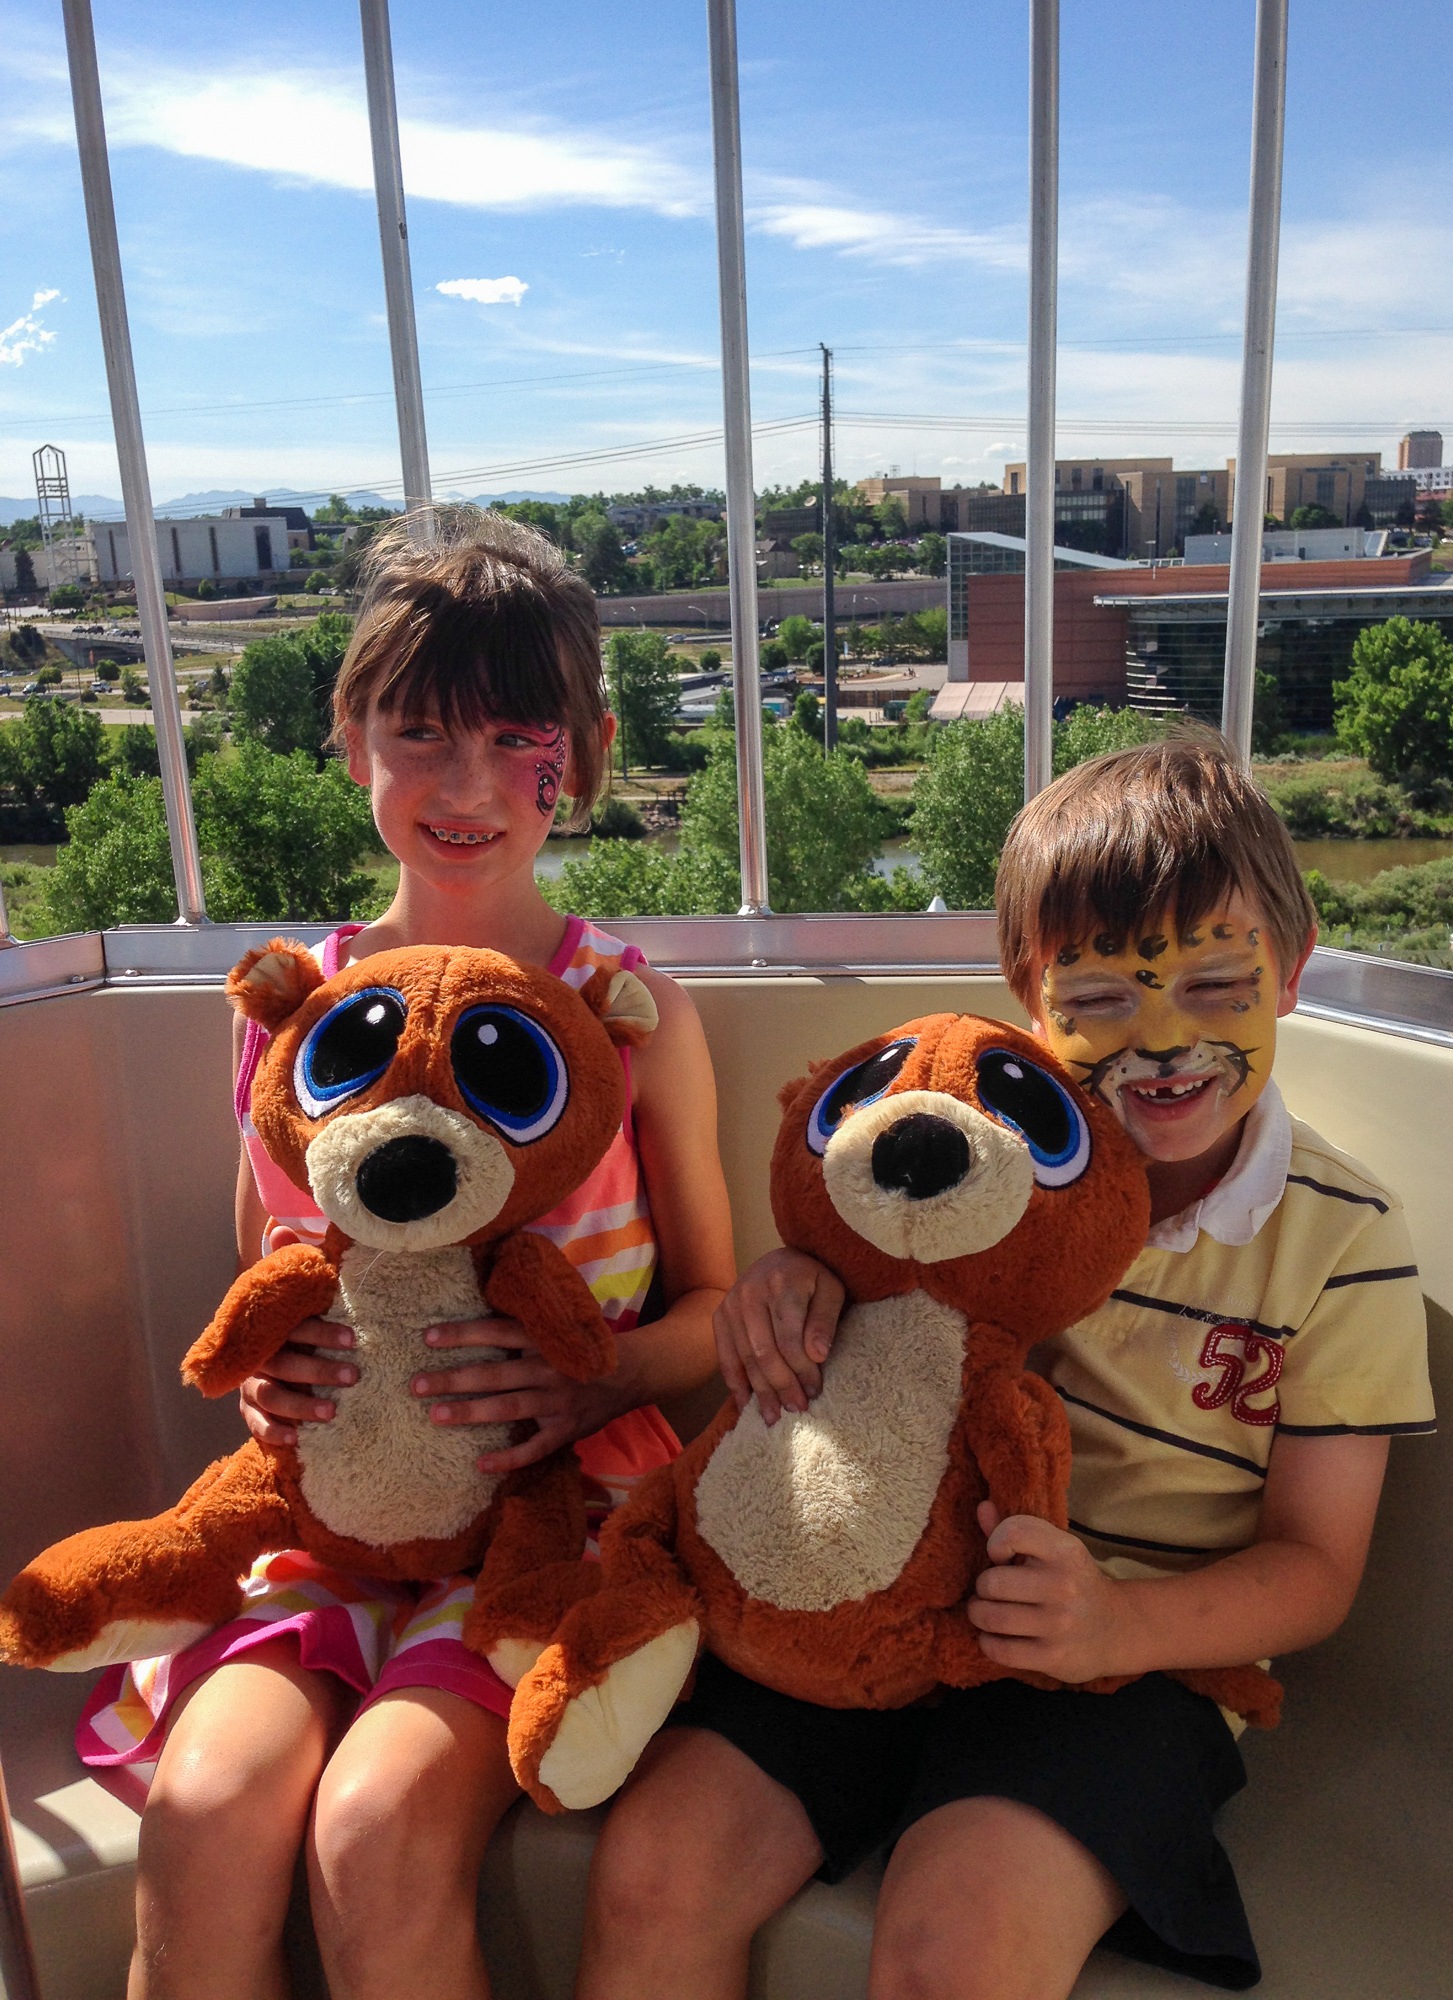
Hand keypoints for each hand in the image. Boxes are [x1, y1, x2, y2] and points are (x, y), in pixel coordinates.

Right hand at [239, 1318, 356, 1446]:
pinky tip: (296, 1438)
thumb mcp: (315, 1335)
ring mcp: (250, 1385)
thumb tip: (365, 1328)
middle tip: (352, 1376)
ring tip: (331, 1412)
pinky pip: (256, 1423)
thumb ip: (332, 1332)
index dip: (323, 1333)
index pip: (297, 1329)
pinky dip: (274, 1431)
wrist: (278, 1370)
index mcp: (276, 1333)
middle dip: (319, 1371)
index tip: (352, 1339)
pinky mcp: (247, 1409)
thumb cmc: (309, 1348)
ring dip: (301, 1405)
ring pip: (271, 1395)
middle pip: (284, 1364)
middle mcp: (260, 1359)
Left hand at [414, 1317, 629, 1476]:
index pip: (498, 1333)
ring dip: (470, 1412)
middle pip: (494, 1374)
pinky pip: (535, 1448)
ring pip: (507, 1408)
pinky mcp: (566, 1430)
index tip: (428, 1337)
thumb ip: (530, 1321)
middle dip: (453, 1379)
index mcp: (546, 1340)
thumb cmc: (590, 1344)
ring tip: (435, 1416)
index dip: (463, 1334)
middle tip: (416, 1385)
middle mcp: (549, 1370)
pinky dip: (510, 1458)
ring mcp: (557, 1403)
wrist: (636, 1371)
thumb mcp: (564, 1323)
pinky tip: (481, 1465)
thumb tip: (487, 1300)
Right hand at [712, 1249, 845, 1426]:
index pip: (790, 1339)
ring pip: (745, 1358)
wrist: (782, 1259)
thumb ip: (825, 1320)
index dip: (802, 1369)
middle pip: (765, 1352)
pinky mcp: (720, 1316)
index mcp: (782, 1283)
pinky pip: (725, 1356)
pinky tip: (746, 1404)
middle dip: (781, 1385)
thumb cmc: (812, 1278)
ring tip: (773, 1416)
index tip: (815, 1390)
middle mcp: (750, 1293)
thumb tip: (817, 1355)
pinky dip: (735, 1383)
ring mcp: (731, 1304)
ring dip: (760, 1391)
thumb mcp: (831, 1290)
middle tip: (796, 1409)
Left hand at [967, 1502, 1126, 1683]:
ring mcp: (1060, 1625)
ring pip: (991, 1617)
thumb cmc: (1072, 1582)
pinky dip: (988, 1642)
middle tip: (991, 1591)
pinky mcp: (1054, 1657)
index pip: (1014, 1533)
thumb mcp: (1054, 1552)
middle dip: (983, 1587)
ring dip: (979, 1615)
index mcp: (1066, 1552)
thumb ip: (1017, 1531)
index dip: (996, 1543)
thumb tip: (983, 1507)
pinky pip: (999, 1650)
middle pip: (992, 1582)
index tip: (1002, 1557)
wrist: (1115, 1630)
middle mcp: (1065, 1586)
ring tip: (987, 1612)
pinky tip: (995, 1637)